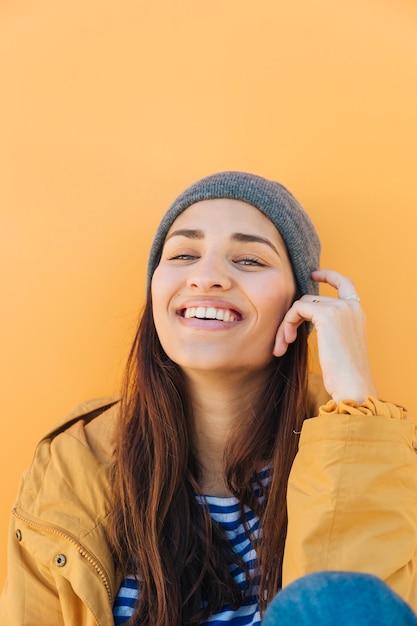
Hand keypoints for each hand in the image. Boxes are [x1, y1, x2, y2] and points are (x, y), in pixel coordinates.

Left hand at [273, 269, 377, 403]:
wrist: (353, 386)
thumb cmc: (344, 375)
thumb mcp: (339, 345)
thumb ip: (329, 328)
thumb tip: (303, 317)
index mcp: (357, 313)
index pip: (345, 284)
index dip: (328, 275)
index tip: (313, 275)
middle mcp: (351, 307)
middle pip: (311, 299)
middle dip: (292, 318)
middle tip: (284, 341)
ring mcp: (340, 308)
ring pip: (300, 305)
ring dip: (286, 324)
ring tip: (283, 345)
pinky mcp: (327, 315)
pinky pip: (296, 309)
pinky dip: (287, 324)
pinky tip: (287, 342)